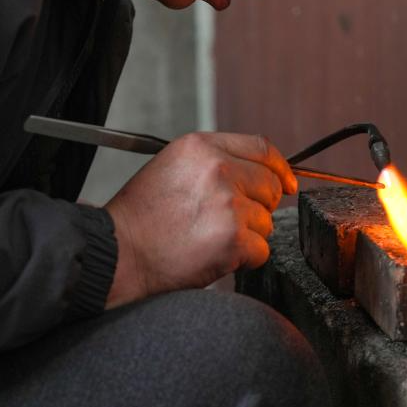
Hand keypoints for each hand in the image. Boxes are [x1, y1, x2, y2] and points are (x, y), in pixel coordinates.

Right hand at [103, 132, 296, 306]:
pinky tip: (214, 256)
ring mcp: (228, 203)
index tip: (288, 182)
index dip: (279, 167)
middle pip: (270, 185)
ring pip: (267, 221)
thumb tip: (258, 173)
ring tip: (210, 239)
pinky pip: (262, 250)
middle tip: (230, 223)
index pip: (261, 147)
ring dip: (248, 236)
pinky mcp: (233, 238)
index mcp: (202, 146)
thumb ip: (213, 162)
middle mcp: (219, 168)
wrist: (118, 254)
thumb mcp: (173, 167)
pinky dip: (244, 260)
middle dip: (260, 207)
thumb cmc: (140, 217)